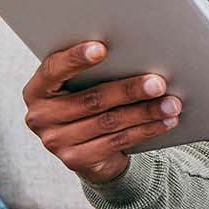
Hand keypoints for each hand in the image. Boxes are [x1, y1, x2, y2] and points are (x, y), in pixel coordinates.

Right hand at [21, 41, 182, 183]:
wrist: (87, 148)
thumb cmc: (88, 101)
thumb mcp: (82, 85)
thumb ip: (95, 71)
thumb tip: (138, 54)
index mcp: (37, 89)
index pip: (53, 70)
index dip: (76, 59)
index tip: (102, 48)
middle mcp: (40, 116)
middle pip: (91, 99)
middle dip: (129, 90)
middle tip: (158, 82)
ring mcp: (55, 142)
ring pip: (109, 122)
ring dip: (145, 112)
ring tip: (171, 103)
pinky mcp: (74, 160)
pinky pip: (116, 142)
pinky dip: (145, 130)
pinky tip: (165, 122)